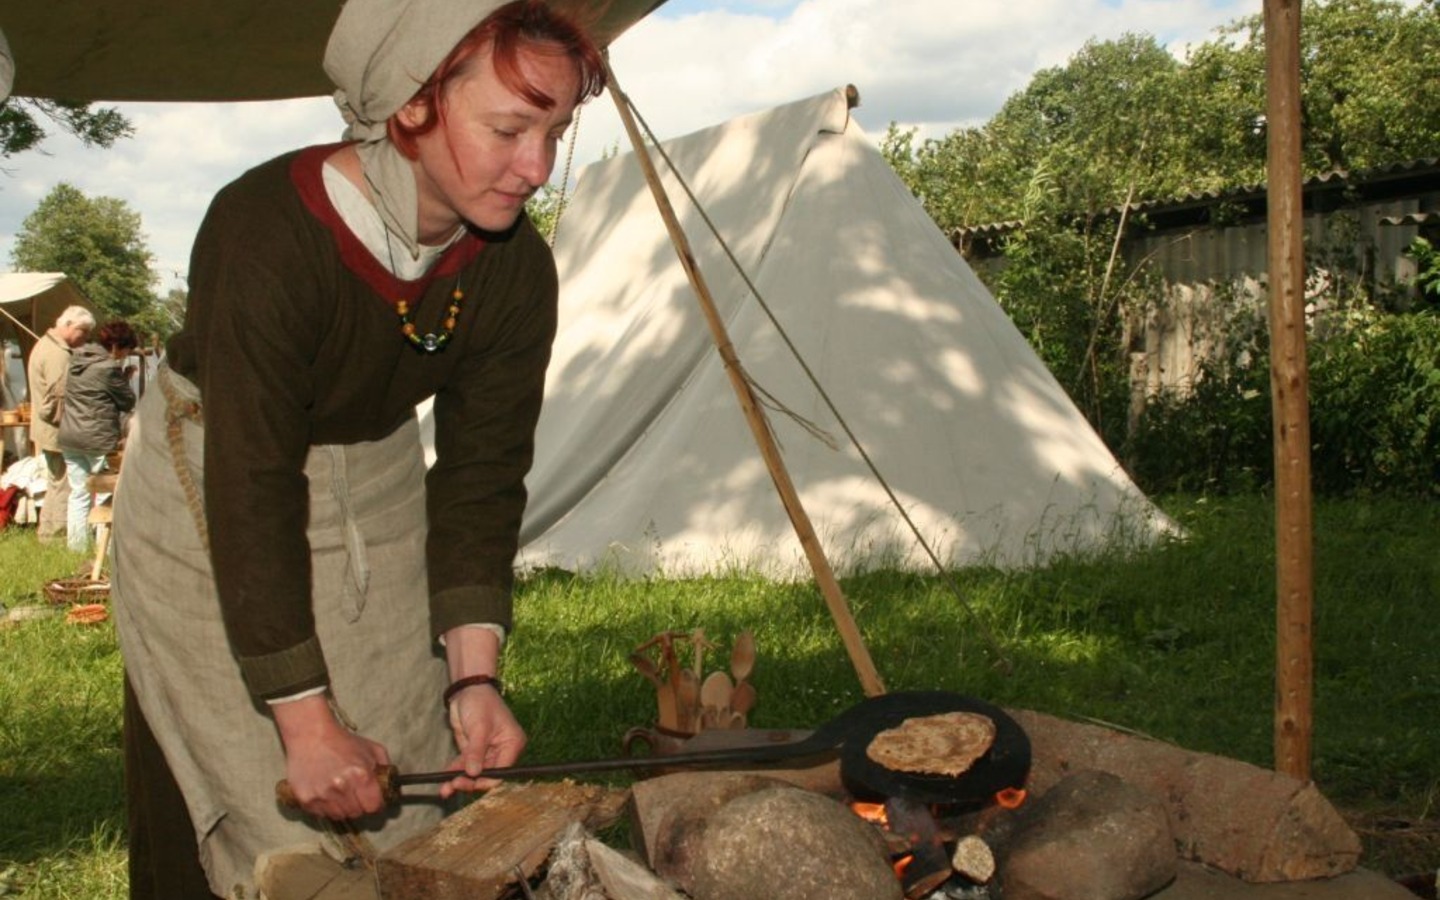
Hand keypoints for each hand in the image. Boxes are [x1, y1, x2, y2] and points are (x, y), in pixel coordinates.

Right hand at [271, 694, 391, 819]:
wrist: (310, 734)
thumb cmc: (343, 741)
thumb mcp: (372, 749)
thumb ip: (385, 769)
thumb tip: (393, 787)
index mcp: (361, 775)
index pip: (373, 807)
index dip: (376, 804)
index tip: (373, 800)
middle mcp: (342, 787)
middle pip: (357, 813)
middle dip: (359, 805)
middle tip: (355, 793)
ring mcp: (322, 795)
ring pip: (339, 816)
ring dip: (343, 807)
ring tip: (340, 792)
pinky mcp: (306, 799)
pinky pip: (322, 814)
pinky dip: (326, 807)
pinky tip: (326, 792)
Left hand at [442, 681, 525, 797]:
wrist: (467, 690)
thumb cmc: (481, 703)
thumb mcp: (480, 727)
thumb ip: (476, 752)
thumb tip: (473, 773)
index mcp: (512, 744)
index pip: (502, 770)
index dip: (486, 780)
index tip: (470, 783)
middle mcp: (501, 751)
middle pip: (487, 775)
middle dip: (470, 782)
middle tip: (454, 785)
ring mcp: (485, 752)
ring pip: (473, 773)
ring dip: (460, 781)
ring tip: (445, 790)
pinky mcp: (471, 751)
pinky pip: (463, 766)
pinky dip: (454, 773)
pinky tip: (444, 783)